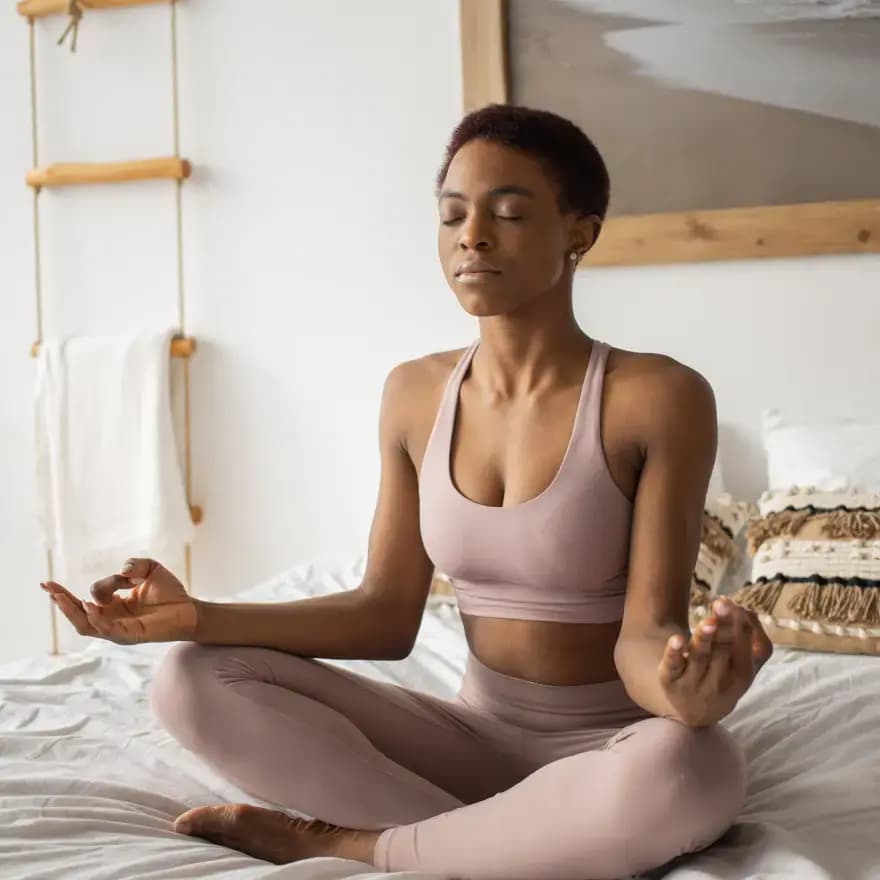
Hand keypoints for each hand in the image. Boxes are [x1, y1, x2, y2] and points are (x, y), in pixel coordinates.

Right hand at [40, 558, 197, 644]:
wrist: (190, 609)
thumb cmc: (170, 592)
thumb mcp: (151, 569)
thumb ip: (135, 564)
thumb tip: (122, 571)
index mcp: (113, 606)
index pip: (89, 597)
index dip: (78, 589)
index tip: (53, 581)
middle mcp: (112, 619)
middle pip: (79, 615)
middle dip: (61, 601)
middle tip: (47, 587)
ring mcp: (119, 629)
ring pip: (87, 625)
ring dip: (72, 611)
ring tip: (59, 597)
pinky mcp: (129, 635)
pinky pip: (107, 629)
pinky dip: (97, 618)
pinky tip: (89, 605)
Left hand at [657, 596, 773, 727]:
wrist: (698, 712)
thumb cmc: (725, 679)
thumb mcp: (744, 667)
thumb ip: (753, 640)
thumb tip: (748, 610)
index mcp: (743, 676)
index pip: (747, 649)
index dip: (741, 625)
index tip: (734, 603)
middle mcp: (720, 682)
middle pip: (724, 650)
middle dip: (725, 627)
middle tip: (723, 603)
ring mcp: (694, 683)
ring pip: (700, 657)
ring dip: (704, 639)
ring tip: (709, 622)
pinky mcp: (670, 682)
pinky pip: (672, 667)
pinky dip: (674, 653)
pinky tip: (676, 639)